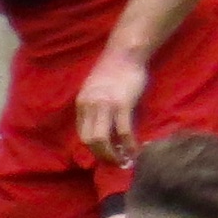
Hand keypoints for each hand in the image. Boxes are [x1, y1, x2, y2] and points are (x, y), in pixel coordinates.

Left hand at [72, 47, 148, 166]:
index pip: (82, 134)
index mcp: (82, 103)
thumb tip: (103, 127)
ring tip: (124, 160)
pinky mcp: (122, 104)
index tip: (107, 156)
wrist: (125, 54)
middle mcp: (90, 105)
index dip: (94, 150)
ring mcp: (105, 105)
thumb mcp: (97, 90)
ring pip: (102, 139)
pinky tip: (135, 150)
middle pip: (90, 141)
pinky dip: (129, 145)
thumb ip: (96, 107)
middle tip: (116, 163)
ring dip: (113, 155)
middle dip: (103, 156)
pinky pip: (123, 131)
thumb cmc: (114, 71)